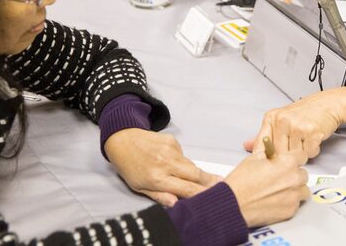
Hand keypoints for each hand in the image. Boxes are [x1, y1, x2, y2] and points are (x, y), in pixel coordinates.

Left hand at [104, 128, 220, 205]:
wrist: (123, 140)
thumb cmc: (130, 167)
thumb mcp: (139, 188)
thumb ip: (160, 196)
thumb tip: (177, 204)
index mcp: (157, 178)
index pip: (186, 188)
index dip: (202, 193)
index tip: (214, 196)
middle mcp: (166, 163)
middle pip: (196, 174)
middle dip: (210, 180)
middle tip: (221, 183)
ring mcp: (170, 150)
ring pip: (191, 165)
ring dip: (195, 173)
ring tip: (195, 177)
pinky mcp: (173, 141)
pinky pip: (184, 155)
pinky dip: (182, 161)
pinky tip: (172, 162)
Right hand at [225, 149, 309, 226]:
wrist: (234, 205)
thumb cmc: (241, 182)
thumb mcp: (254, 157)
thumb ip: (266, 144)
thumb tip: (268, 130)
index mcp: (287, 163)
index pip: (302, 156)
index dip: (293, 158)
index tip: (288, 162)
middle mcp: (294, 179)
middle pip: (303, 174)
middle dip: (294, 175)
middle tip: (279, 178)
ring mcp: (294, 196)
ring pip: (302, 190)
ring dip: (294, 189)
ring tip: (279, 190)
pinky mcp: (290, 211)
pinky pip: (296, 204)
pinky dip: (289, 202)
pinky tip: (275, 200)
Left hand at [244, 86, 345, 158]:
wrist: (328, 104)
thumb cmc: (305, 113)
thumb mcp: (282, 119)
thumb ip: (265, 134)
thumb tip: (247, 145)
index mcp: (272, 117)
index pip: (263, 145)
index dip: (268, 156)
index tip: (272, 159)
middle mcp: (282, 120)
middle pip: (279, 154)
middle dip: (288, 155)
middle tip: (295, 145)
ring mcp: (297, 126)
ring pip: (294, 155)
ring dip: (302, 153)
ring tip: (305, 140)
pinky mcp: (311, 132)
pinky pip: (309, 153)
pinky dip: (312, 150)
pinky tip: (313, 140)